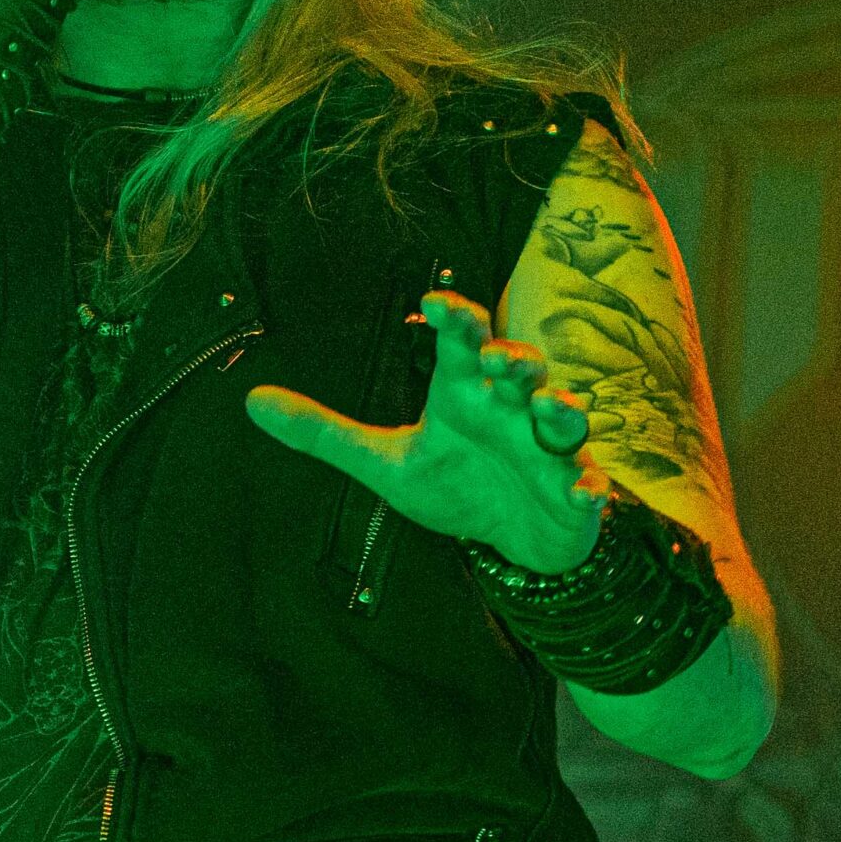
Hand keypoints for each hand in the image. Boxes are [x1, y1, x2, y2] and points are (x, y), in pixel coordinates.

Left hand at [245, 290, 614, 574]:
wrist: (512, 537)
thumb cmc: (455, 484)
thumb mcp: (384, 462)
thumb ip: (324, 433)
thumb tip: (251, 401)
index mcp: (466, 393)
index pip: (464, 342)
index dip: (455, 319)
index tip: (433, 304)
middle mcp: (512, 410)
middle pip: (523, 368)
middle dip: (516, 360)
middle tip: (497, 360)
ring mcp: (549, 449)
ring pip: (564, 416)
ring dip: (560, 410)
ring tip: (549, 409)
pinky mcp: (575, 490)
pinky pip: (589, 486)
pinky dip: (590, 488)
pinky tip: (586, 493)